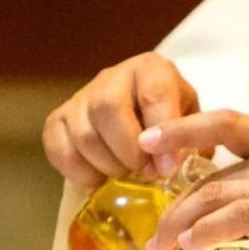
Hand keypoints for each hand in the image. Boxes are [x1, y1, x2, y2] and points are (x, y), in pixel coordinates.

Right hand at [42, 51, 200, 187]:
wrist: (142, 117)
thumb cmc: (171, 121)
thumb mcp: (191, 122)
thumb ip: (189, 140)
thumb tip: (174, 165)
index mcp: (150, 69)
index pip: (153, 93)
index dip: (161, 131)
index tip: (167, 167)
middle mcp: (111, 77)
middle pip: (108, 108)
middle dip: (129, 151)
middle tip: (146, 174)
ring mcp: (81, 98)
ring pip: (84, 134)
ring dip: (107, 166)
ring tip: (126, 177)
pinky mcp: (57, 120)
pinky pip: (58, 148)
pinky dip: (79, 172)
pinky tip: (99, 180)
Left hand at [139, 110, 248, 249]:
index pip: (229, 123)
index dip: (185, 126)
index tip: (151, 140)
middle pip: (214, 172)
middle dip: (175, 202)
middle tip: (152, 232)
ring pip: (218, 194)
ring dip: (181, 223)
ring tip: (160, 248)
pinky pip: (239, 217)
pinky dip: (208, 230)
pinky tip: (190, 245)